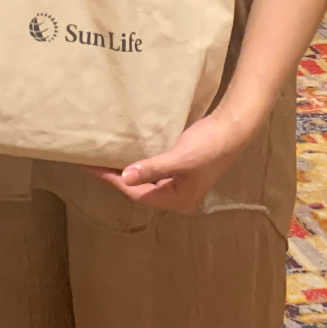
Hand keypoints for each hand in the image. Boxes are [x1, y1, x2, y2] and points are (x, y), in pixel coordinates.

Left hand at [85, 106, 256, 212]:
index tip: (93, 168)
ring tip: (105, 159)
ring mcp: (180, 183)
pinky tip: (128, 154)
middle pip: (140, 190)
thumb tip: (125, 178)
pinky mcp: (180, 169)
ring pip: (146, 180)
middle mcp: (178, 196)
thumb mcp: (180, 158)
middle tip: (94, 163)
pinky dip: (139, 164)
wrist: (232, 128)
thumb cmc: (208, 145)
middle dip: (118, 178)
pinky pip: (154, 171)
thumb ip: (152, 168)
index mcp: (178, 200)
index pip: (138, 194)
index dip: (115, 181)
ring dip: (127, 171)